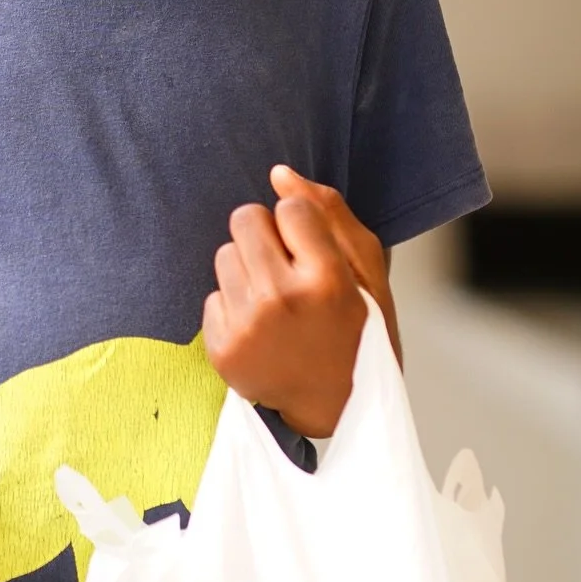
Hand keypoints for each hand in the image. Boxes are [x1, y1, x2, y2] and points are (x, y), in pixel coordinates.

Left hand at [202, 165, 397, 439]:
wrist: (341, 408)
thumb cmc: (360, 329)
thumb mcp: (368, 270)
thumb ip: (329, 212)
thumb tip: (278, 173)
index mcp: (326, 279)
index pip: (290, 208)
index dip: (302, 226)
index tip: (314, 253)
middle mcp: (281, 300)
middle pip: (245, 219)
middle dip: (265, 236)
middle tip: (289, 270)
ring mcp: (247, 327)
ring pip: (224, 253)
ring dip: (248, 269)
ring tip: (277, 302)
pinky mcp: (222, 350)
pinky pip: (212, 295)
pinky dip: (234, 306)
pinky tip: (261, 329)